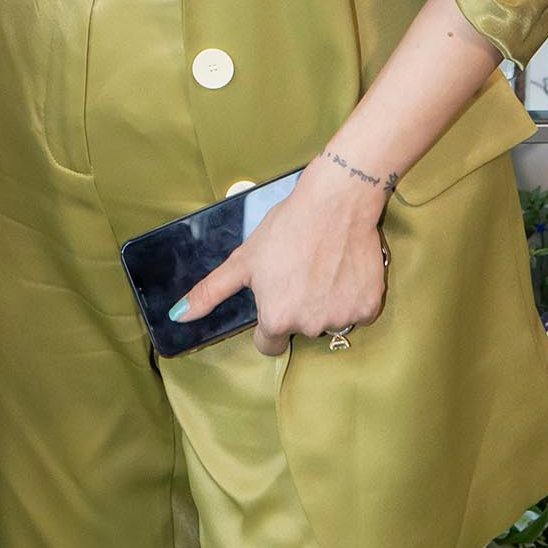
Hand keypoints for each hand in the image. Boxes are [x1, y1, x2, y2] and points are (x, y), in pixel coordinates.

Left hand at [172, 157, 390, 357]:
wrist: (335, 204)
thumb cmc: (284, 229)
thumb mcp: (242, 261)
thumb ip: (210, 293)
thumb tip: (178, 317)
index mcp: (277, 318)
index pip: (269, 344)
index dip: (269, 321)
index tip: (276, 298)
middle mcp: (310, 326)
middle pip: (300, 329)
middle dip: (297, 307)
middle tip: (299, 271)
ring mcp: (342, 318)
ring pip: (328, 321)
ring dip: (325, 302)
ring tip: (322, 266)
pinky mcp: (369, 308)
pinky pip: (357, 312)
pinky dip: (351, 296)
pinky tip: (344, 269)